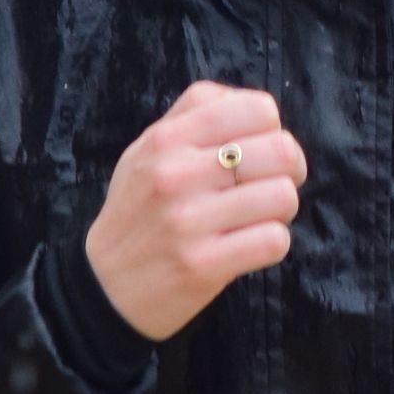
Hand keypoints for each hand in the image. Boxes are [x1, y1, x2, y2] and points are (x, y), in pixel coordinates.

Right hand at [84, 81, 306, 341]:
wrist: (103, 286)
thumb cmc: (138, 212)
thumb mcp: (147, 151)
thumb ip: (195, 116)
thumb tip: (255, 107)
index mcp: (166, 139)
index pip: (257, 109)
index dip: (274, 130)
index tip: (263, 152)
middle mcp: (176, 174)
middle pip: (281, 150)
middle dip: (289, 170)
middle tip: (271, 187)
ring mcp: (189, 221)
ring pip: (283, 196)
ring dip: (281, 211)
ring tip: (256, 218)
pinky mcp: (203, 265)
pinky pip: (274, 241)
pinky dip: (271, 244)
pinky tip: (248, 245)